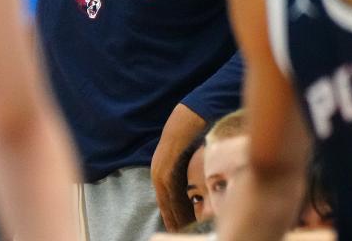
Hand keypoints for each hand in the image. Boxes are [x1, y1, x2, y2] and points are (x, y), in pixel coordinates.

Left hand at [150, 103, 207, 231]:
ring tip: (179, 230)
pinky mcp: (165, 170)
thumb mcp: (183, 159)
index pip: (165, 198)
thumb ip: (185, 172)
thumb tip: (194, 187)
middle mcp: (157, 174)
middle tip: (176, 232)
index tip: (175, 226)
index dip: (170, 213)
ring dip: (172, 217)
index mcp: (160, 172)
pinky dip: (174, 207)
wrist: (186, 121)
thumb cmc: (188, 139)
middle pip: (164, 203)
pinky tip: (180, 217)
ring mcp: (160, 172)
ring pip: (166, 201)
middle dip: (171, 219)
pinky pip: (170, 193)